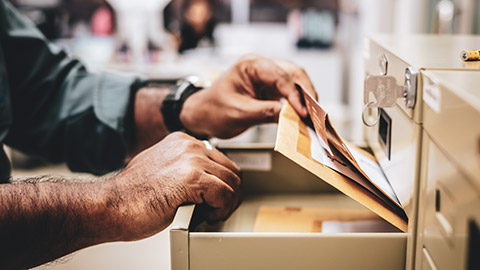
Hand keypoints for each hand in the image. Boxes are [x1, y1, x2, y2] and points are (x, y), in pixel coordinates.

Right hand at [109, 132, 240, 240]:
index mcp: (182, 141)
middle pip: (230, 170)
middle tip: (219, 209)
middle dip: (230, 194)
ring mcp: (191, 160)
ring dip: (227, 203)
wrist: (111, 205)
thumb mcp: (161, 169)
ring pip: (232, 183)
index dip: (223, 183)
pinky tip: (208, 216)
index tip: (217, 197)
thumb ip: (182, 167)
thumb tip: (203, 179)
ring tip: (213, 214)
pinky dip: (221, 210)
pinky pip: (225, 195)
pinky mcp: (192, 179)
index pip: (220, 160)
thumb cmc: (131, 196)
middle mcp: (189, 146)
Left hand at [180, 54, 316, 137]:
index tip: (304, 113)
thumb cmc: (214, 111)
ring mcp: (266, 75)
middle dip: (307, 93)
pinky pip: (290, 92)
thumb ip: (266, 112)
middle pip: (294, 73)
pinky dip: (299, 103)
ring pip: (296, 81)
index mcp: (250, 65)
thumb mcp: (239, 114)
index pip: (280, 76)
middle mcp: (261, 66)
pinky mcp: (270, 87)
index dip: (295, 95)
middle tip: (316, 114)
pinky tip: (305, 115)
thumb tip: (293, 116)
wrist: (202, 115)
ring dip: (306, 97)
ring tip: (314, 115)